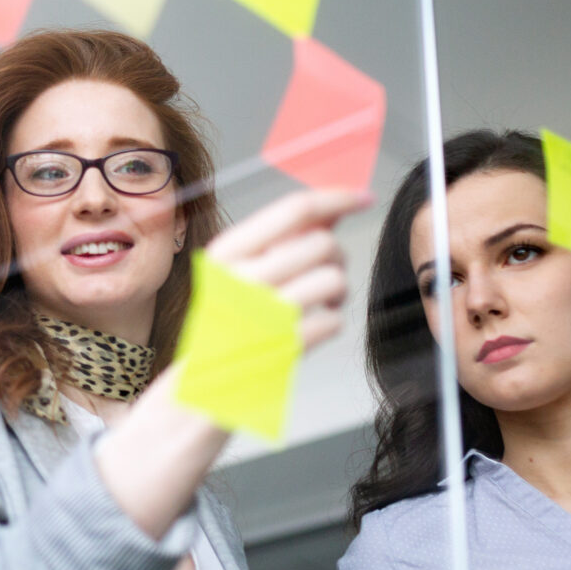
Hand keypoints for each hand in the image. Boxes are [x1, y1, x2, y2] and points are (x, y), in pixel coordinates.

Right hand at [206, 187, 365, 348]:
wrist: (207, 372)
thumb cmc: (228, 313)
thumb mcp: (241, 266)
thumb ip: (283, 234)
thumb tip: (331, 208)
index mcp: (227, 250)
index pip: (294, 209)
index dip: (336, 198)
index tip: (363, 197)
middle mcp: (242, 277)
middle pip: (322, 243)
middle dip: (336, 255)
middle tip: (326, 268)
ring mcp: (263, 313)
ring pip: (335, 279)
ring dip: (338, 289)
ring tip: (321, 299)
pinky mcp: (283, 345)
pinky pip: (334, 321)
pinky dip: (330, 322)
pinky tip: (312, 324)